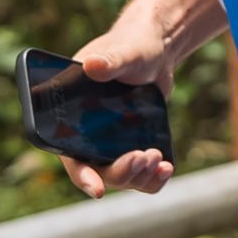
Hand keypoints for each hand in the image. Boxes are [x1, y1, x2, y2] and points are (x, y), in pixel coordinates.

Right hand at [58, 9, 179, 200]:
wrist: (156, 50)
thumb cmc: (131, 46)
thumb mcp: (121, 53)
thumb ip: (108, 61)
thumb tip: (92, 66)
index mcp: (73, 117)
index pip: (70, 156)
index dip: (81, 176)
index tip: (96, 190)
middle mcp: (89, 136)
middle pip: (101, 172)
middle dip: (123, 172)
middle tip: (145, 156)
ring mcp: (112, 144)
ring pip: (122, 178)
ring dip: (140, 175)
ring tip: (159, 158)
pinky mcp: (133, 145)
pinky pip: (141, 175)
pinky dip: (154, 178)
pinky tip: (167, 167)